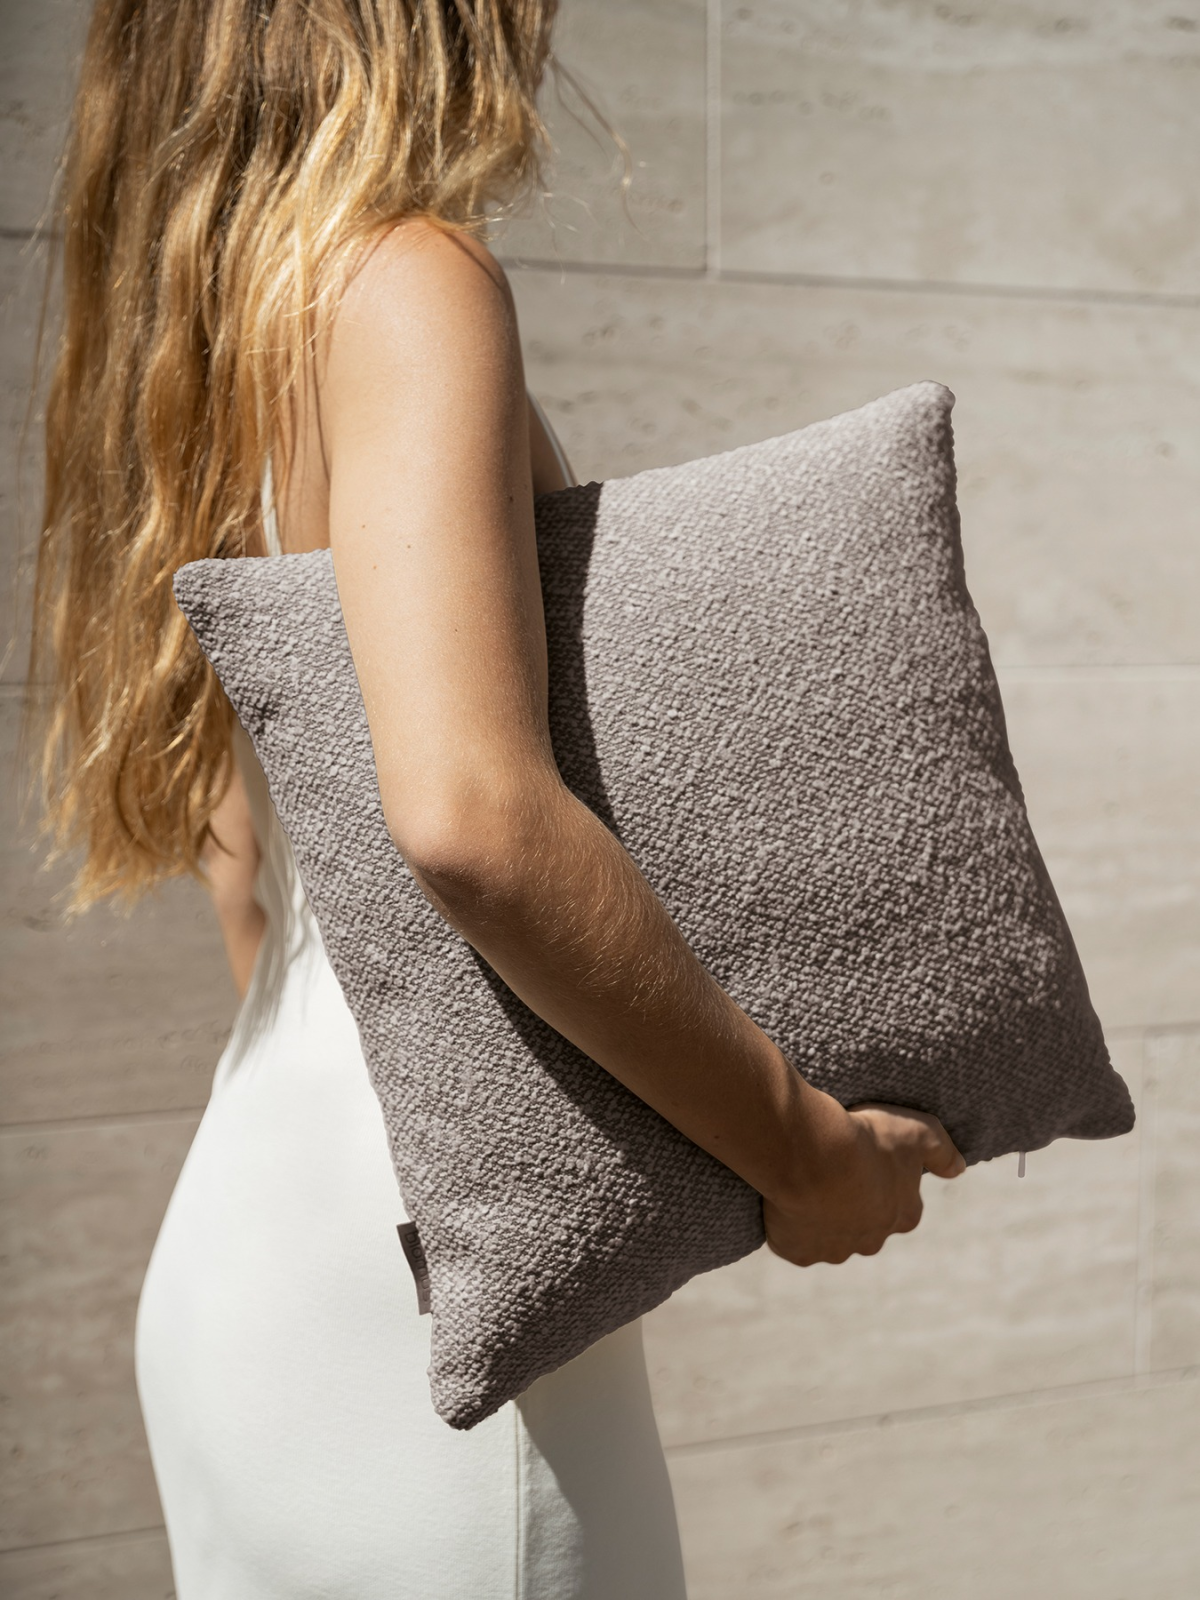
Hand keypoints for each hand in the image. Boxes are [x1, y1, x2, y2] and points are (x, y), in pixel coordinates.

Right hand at [763, 1097, 965, 1267]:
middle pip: (863, 1226)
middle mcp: (872, 1241)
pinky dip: (787, 1226)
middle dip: (850, 1206)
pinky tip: (784, 1198)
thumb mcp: (917, 1132)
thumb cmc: (867, 1141)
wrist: (813, 1154)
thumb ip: (942, 1150)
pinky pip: (793, 1242)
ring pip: (827, 1236)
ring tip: (804, 1179)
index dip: (881, 1183)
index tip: (863, 1161)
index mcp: (904, 1216)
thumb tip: (959, 1169)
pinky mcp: (798, 1252)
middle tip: (831, 1169)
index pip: (900, 1206)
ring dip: (818, 1216)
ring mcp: (833, 1250)